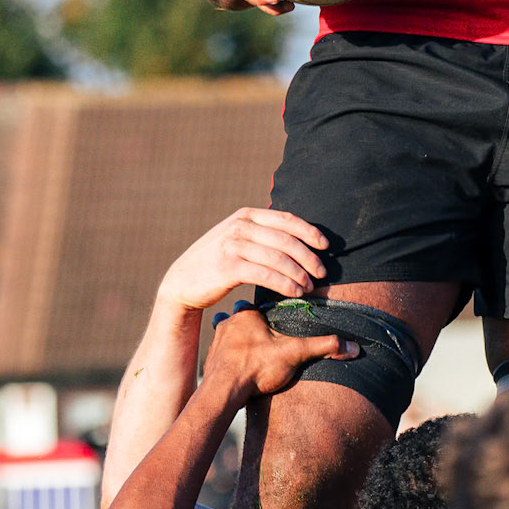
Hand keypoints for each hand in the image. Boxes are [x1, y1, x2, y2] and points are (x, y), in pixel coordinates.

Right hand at [158, 209, 329, 308]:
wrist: (183, 280)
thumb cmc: (217, 261)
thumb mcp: (237, 238)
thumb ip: (261, 233)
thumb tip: (299, 240)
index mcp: (246, 215)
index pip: (286, 219)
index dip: (309, 232)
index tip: (326, 246)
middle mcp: (240, 226)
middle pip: (286, 240)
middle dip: (309, 257)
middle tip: (322, 273)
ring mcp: (233, 246)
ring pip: (278, 259)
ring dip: (299, 274)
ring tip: (310, 286)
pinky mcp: (228, 267)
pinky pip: (265, 275)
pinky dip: (285, 284)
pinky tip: (295, 292)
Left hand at [202, 306, 355, 406]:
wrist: (223, 393)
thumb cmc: (256, 367)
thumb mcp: (294, 353)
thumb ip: (323, 346)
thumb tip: (353, 346)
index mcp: (247, 314)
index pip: (256, 303)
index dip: (265, 311)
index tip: (274, 321)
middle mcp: (228, 323)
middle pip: (240, 316)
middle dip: (249, 324)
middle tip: (262, 336)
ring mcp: (216, 341)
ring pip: (226, 332)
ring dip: (236, 339)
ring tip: (249, 350)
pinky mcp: (209, 360)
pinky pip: (217, 351)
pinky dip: (226, 355)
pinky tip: (235, 365)